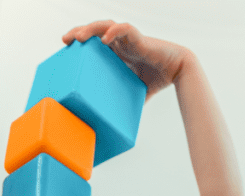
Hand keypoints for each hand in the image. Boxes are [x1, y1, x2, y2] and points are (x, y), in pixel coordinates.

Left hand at [63, 21, 189, 100]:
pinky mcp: (139, 37)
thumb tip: (113, 122)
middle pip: (95, 30)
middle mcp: (120, 42)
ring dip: (91, 29)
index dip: (80, 41)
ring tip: (80, 36)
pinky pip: (124, 28)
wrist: (179, 71)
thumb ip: (123, 100)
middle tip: (65, 40)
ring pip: (106, 25)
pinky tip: (104, 39)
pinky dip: (114, 32)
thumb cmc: (158, 79)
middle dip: (79, 32)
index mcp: (116, 52)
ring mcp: (128, 38)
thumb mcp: (134, 91)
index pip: (93, 42)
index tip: (66, 48)